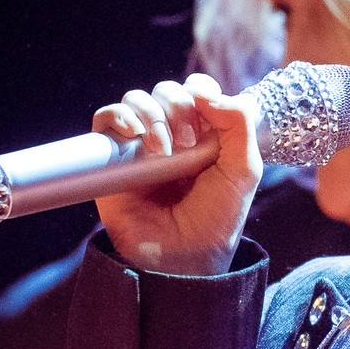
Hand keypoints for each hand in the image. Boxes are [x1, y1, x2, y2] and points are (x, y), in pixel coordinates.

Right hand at [91, 72, 262, 274]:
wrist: (181, 258)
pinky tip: (134, 134)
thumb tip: (206, 93)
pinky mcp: (113, 159)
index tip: (207, 113)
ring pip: (136, 99)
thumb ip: (239, 124)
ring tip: (161, 148)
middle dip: (177, 106)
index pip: (198, 90)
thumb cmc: (215, 220)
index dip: (201, 91)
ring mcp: (141, 147)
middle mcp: (173, 137)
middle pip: (167, 91)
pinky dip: (118, 115)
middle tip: (186, 142)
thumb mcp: (243, 171)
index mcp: (205, 136)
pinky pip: (105, 118)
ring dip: (151, 113)